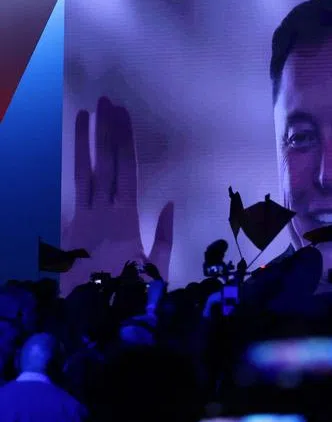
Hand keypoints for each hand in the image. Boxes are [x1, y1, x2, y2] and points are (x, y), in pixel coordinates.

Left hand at [62, 97, 173, 293]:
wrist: (93, 318)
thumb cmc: (132, 295)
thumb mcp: (157, 268)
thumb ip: (164, 235)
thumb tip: (170, 203)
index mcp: (126, 219)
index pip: (125, 171)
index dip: (124, 141)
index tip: (123, 116)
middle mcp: (102, 213)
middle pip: (105, 165)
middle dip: (107, 133)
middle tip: (107, 102)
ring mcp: (82, 219)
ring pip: (85, 173)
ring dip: (87, 143)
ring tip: (86, 115)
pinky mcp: (71, 228)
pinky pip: (75, 192)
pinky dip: (77, 170)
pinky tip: (80, 154)